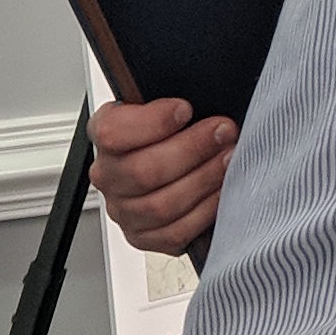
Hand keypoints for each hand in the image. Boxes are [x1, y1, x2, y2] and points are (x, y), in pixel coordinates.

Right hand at [91, 95, 234, 253]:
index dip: (152, 122)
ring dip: (203, 180)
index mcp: (106, 134)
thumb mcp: (168, 104)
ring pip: (161, 205)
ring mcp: (123, 209)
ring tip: (229, 158)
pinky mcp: (143, 236)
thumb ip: (174, 102)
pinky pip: (174, 232)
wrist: (179, 162)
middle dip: (192, 150)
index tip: (185, 109)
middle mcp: (108, 175)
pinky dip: (203, 212)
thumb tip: (200, 98)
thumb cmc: (174, 130)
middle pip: (143, 171)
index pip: (112, 133)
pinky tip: (221, 192)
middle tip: (223, 133)